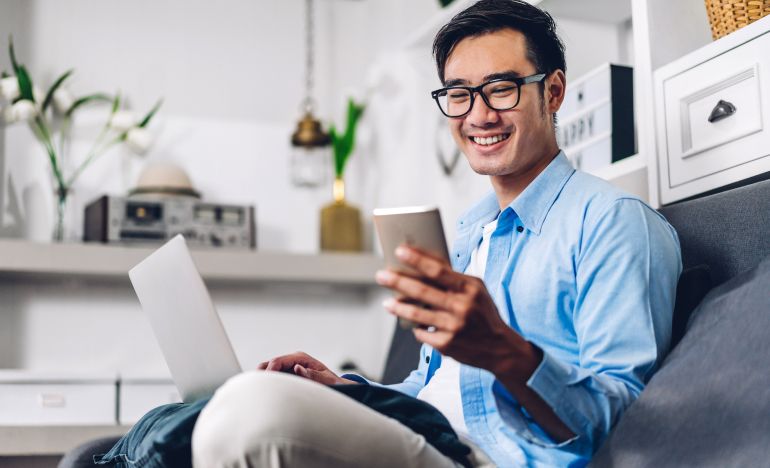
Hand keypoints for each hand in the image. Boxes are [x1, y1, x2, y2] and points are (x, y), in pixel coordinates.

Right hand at [258, 351, 357, 384]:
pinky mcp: (287, 376)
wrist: (338, 388)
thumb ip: (313, 375)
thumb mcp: (327, 380)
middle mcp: (293, 361)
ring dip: (263, 381)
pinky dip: (267, 385)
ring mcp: (289, 368)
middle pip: (269, 364)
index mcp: (301, 358)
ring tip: (259, 394)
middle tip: (256, 390)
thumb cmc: (334, 384)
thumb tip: (298, 368)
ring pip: (268, 371)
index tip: (264, 384)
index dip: (269, 371)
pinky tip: (265, 396)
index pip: (278, 361)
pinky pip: (272, 379)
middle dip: (261, 375)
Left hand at [376, 245, 538, 378]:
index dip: (416, 260)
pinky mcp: (446, 345)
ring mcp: (453, 328)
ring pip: (416, 315)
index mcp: (469, 289)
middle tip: (381, 275)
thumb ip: (453, 278)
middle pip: (422, 292)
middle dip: (398, 281)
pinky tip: (414, 325)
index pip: (438, 270)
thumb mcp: (476, 290)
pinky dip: (417, 328)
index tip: (399, 251)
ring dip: (398, 307)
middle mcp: (462, 307)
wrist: (500, 348)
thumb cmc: (483, 313)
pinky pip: (422, 333)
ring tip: (387, 302)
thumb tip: (423, 262)